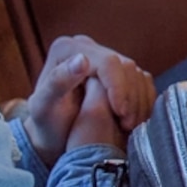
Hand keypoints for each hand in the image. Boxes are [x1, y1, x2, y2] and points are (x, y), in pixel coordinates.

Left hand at [21, 35, 155, 164]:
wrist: (54, 138)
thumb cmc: (46, 126)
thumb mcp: (43, 108)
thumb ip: (58, 82)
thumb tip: (83, 59)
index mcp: (67, 49)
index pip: (108, 61)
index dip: (118, 86)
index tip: (119, 113)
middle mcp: (86, 47)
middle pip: (125, 66)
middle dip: (130, 96)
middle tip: (127, 124)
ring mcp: (104, 58)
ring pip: (137, 74)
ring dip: (138, 102)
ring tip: (129, 126)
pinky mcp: (118, 71)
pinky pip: (142, 81)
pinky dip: (143, 102)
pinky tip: (134, 120)